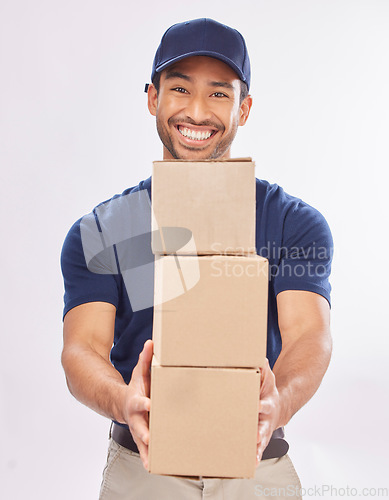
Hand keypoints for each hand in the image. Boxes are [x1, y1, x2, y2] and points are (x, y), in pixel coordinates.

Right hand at [122, 339, 152, 468]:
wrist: (123, 402)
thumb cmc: (136, 387)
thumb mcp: (140, 372)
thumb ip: (146, 358)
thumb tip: (151, 343)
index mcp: (136, 400)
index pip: (140, 402)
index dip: (144, 403)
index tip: (150, 404)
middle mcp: (136, 417)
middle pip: (139, 425)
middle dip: (144, 432)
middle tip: (149, 437)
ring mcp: (138, 428)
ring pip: (141, 441)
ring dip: (146, 449)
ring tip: (152, 460)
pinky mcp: (142, 436)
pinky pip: (145, 449)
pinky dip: (147, 457)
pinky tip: (152, 466)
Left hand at [256, 358, 280, 463]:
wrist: (278, 405)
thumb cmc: (267, 390)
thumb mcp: (266, 377)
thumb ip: (261, 367)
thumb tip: (258, 356)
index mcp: (267, 402)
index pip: (264, 403)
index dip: (260, 405)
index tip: (256, 406)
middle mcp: (267, 417)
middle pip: (264, 425)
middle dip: (260, 431)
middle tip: (256, 436)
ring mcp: (265, 429)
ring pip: (261, 440)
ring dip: (257, 448)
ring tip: (253, 456)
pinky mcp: (260, 437)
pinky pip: (257, 448)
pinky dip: (255, 456)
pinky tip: (251, 464)